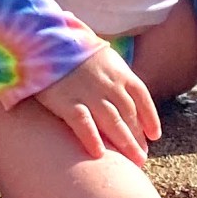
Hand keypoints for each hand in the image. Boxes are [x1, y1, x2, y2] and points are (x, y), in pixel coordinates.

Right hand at [35, 45, 162, 163]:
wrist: (43, 36)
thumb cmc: (70, 45)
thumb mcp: (99, 52)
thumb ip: (112, 71)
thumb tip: (122, 88)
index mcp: (119, 71)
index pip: (142, 98)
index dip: (150, 119)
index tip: (153, 135)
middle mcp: (108, 84)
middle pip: (130, 115)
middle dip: (138, 138)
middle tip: (141, 157)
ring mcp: (88, 93)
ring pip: (113, 123)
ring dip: (125, 144)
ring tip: (133, 161)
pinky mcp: (66, 101)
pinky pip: (84, 124)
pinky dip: (92, 139)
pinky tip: (99, 154)